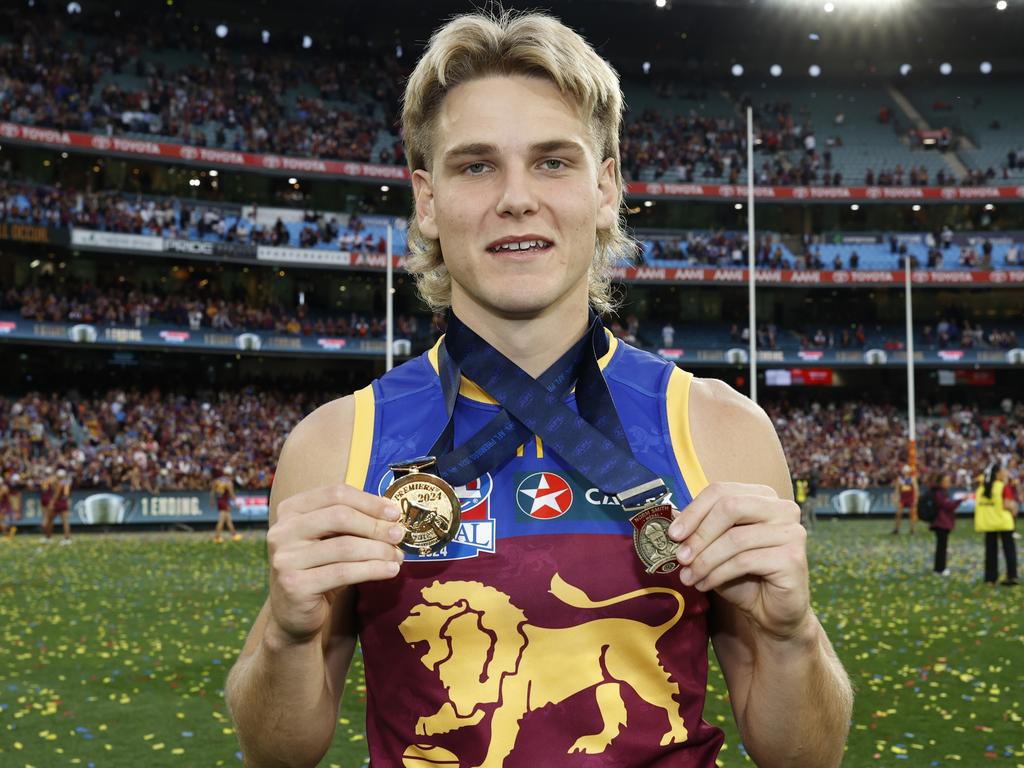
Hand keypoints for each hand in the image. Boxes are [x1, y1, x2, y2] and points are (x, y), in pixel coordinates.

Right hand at [266, 484, 405, 644]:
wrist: (294, 615)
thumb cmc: (319, 569)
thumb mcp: (331, 540)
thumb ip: (353, 523)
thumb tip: (392, 517)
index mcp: (290, 510)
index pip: (335, 493)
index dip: (369, 501)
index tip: (394, 512)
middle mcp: (282, 531)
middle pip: (340, 516)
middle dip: (375, 525)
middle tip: (399, 534)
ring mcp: (285, 558)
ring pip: (344, 546)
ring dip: (378, 550)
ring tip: (397, 556)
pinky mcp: (294, 585)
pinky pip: (343, 573)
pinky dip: (372, 570)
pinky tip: (390, 571)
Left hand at [668, 482, 809, 639]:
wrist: (772, 613)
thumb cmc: (743, 576)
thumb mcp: (714, 548)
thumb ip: (697, 529)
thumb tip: (670, 517)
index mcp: (762, 496)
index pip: (721, 491)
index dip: (693, 511)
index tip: (672, 534)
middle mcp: (782, 508)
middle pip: (730, 507)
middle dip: (699, 534)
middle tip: (680, 557)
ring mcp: (792, 532)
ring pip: (735, 538)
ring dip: (704, 560)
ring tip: (688, 577)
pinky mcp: (793, 558)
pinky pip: (745, 561)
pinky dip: (718, 574)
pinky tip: (705, 584)